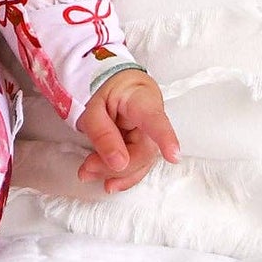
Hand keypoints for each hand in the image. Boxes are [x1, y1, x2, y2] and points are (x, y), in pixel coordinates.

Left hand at [75, 70, 180, 192]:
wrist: (107, 80)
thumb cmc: (101, 88)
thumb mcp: (91, 107)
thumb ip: (102, 133)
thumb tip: (118, 163)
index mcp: (141, 100)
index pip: (155, 120)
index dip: (165, 138)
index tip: (173, 155)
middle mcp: (152, 118)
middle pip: (144, 150)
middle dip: (117, 167)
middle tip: (88, 168)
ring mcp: (149, 133)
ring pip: (141, 161)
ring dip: (115, 173)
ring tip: (88, 174)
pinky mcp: (142, 143)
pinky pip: (136, 162)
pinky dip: (120, 173)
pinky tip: (106, 181)